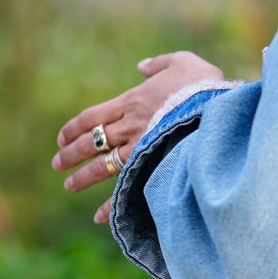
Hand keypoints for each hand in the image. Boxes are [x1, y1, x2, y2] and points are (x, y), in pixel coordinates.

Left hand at [53, 51, 223, 222]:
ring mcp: (140, 148)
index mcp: (131, 101)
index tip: (62, 139)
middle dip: (71, 154)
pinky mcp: (153, 165)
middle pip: (90, 142)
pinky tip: (99, 217)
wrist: (219, 108)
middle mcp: (129, 126)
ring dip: (83, 177)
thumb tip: (142, 67)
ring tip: (69, 186)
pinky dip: (111, 204)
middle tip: (58, 164)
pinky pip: (125, 187)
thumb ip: (159, 64)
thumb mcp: (182, 61)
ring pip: (102, 165)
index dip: (73, 128)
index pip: (91, 117)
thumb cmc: (203, 83)